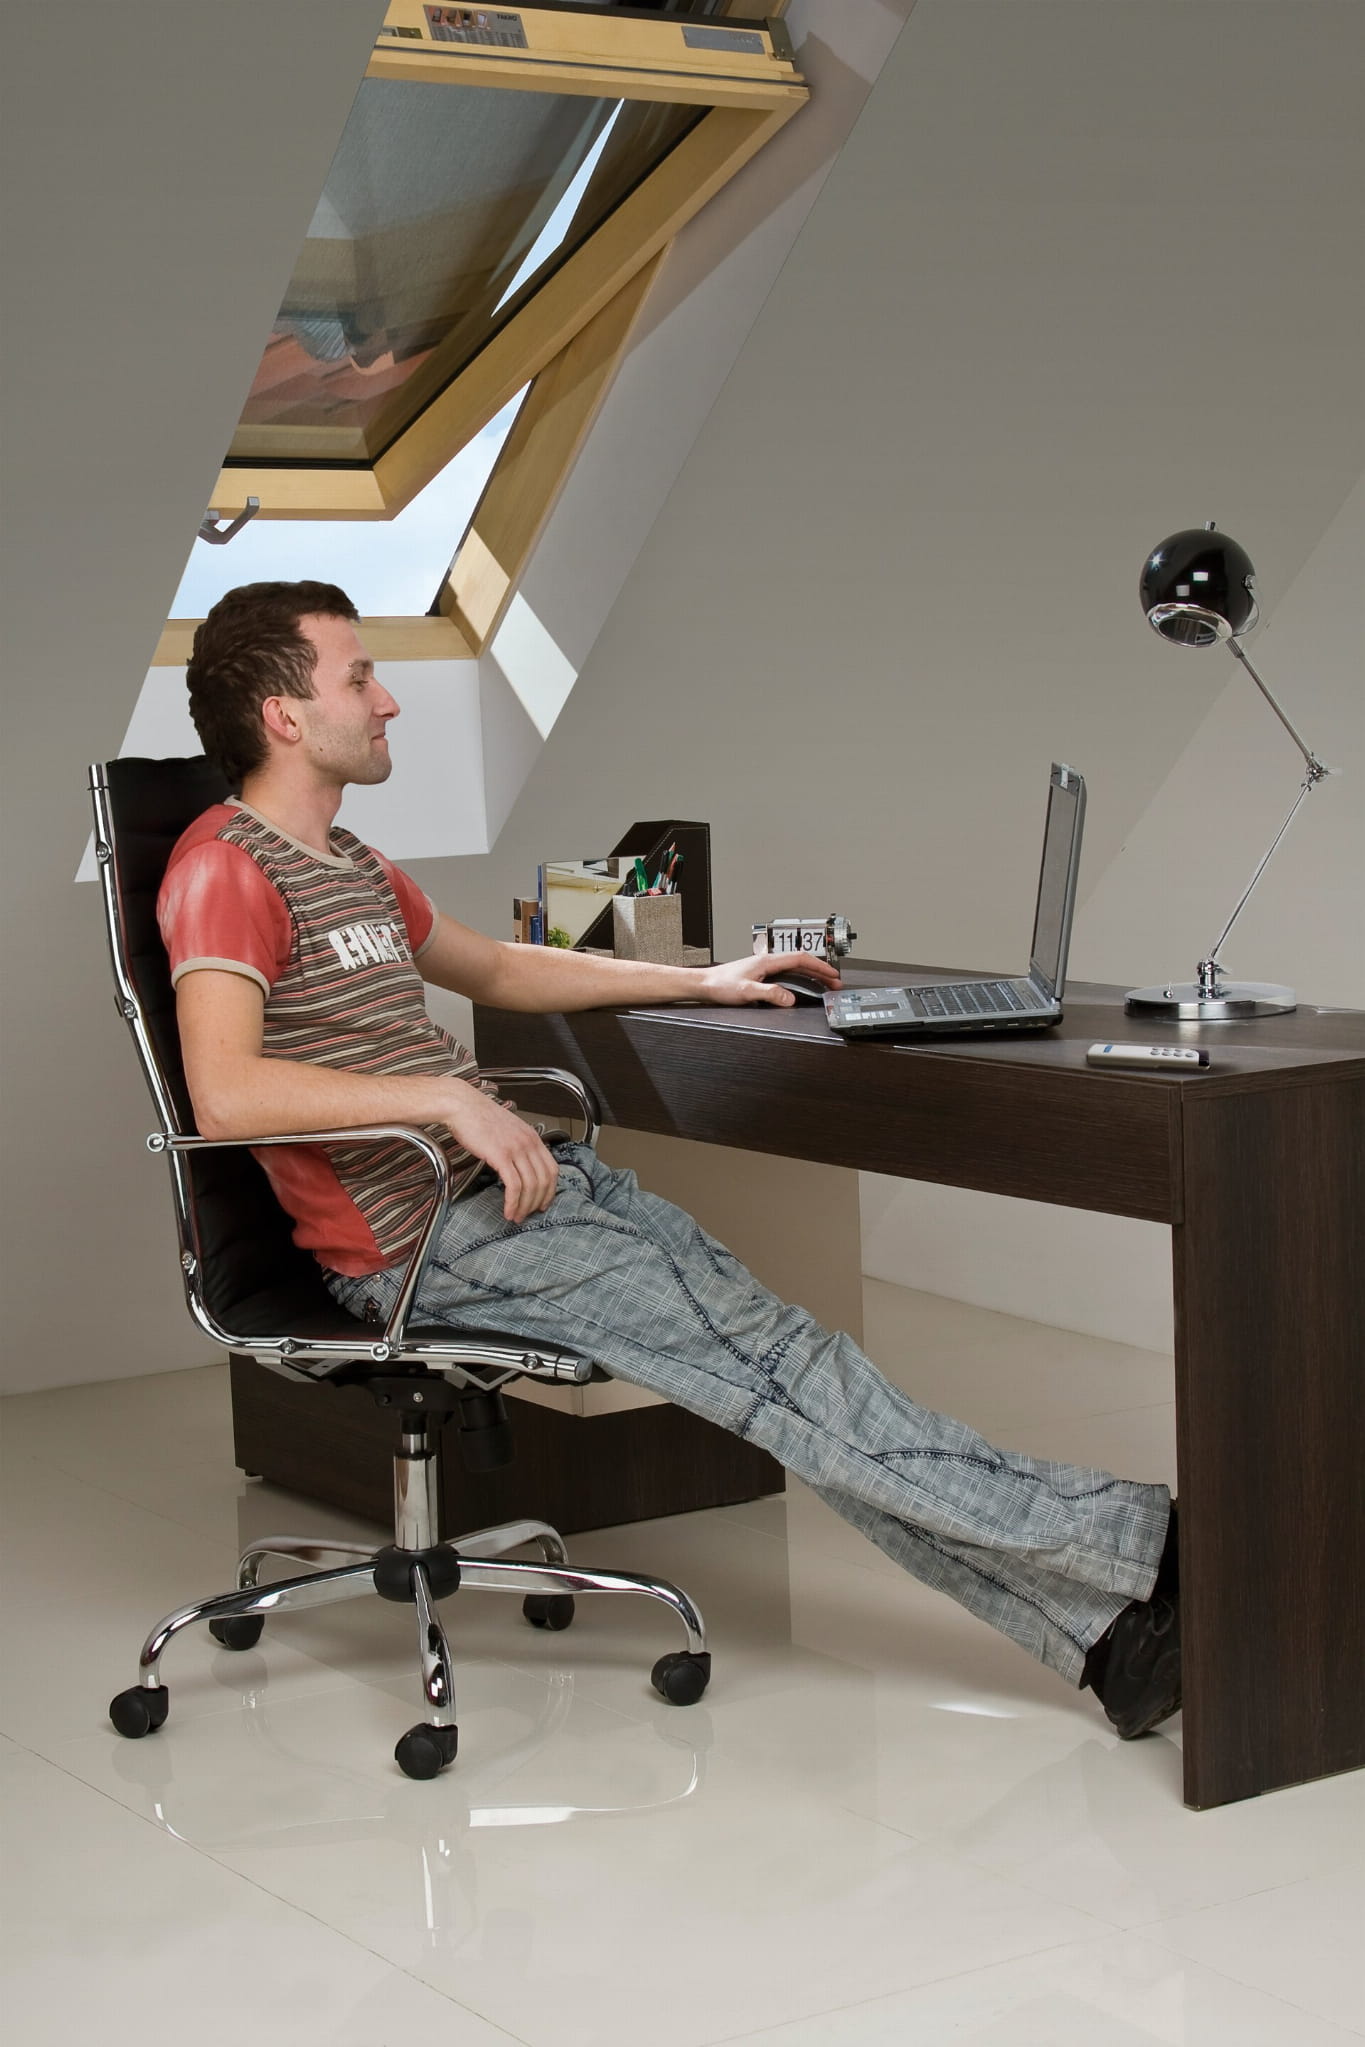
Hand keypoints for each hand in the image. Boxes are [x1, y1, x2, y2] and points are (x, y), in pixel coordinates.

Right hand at [442, 1080, 558, 1222]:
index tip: (543, 1203)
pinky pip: (514, 1185)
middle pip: (544, 1181)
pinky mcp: (501, 1155)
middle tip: (527, 1215)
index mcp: (533, 1137)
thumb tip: (521, 1166)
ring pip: (530, 1186)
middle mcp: (529, 1143)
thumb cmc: (479, 1118)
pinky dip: (513, 1202)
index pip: (552, 1169)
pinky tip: (507, 1211)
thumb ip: (518, 1146)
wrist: (462, 1106)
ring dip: (524, 1206)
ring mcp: (516, 1149)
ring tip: (515, 1217)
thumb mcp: (508, 1130)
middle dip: (537, 1203)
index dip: (550, 1191)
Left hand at [697, 953, 842, 1006]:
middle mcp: (767, 962)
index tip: (833, 974)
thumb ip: (769, 994)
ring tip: (824, 985)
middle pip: (801, 963)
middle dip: (820, 972)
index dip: (820, 967)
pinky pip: (787, 975)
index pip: (801, 959)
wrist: (704, 985)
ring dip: (811, 976)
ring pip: (795, 969)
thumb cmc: (720, 985)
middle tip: (835, 983)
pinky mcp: (760, 975)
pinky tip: (801, 987)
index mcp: (767, 961)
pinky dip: (799, 980)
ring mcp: (764, 968)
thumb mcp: (746, 991)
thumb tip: (790, 998)